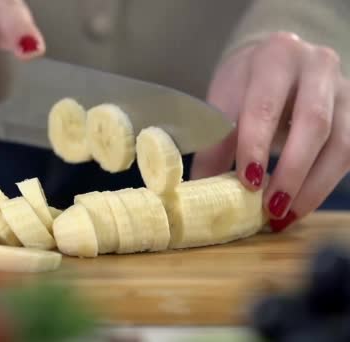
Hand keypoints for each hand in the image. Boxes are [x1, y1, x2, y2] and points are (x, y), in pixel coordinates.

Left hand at [191, 32, 348, 231]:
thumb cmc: (246, 85)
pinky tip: (299, 206)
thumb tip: (199, 190)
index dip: (256, 146)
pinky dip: (323, 185)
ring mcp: (343, 89)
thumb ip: (214, 144)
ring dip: (312, 186)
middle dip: (291, 171)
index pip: (265, 105)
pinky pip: (349, 153)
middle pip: (313, 122)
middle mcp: (317, 66)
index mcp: (275, 56)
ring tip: (283, 216)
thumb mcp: (223, 103)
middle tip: (270, 207)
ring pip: (340, 143)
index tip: (247, 181)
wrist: (277, 63)